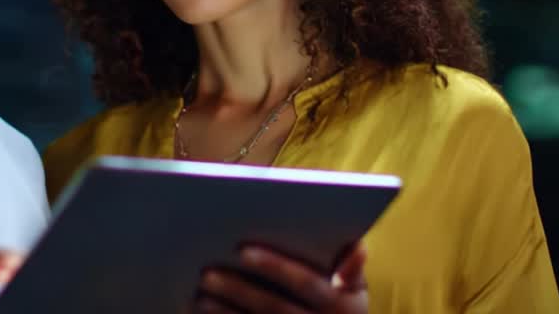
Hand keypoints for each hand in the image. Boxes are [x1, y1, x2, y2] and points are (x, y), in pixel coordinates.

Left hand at [193, 242, 367, 313]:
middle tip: (207, 274)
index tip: (243, 250)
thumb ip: (354, 263)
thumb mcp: (358, 287)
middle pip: (274, 307)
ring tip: (200, 297)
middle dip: (239, 290)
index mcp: (342, 303)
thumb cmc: (344, 306)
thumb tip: (357, 250)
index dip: (276, 266)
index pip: (306, 283)